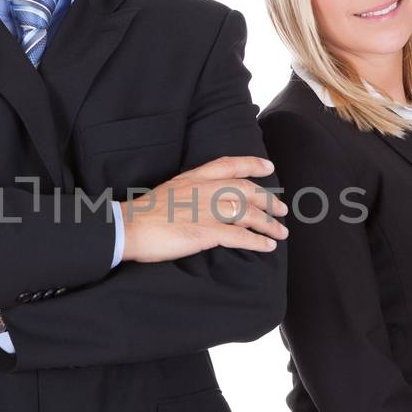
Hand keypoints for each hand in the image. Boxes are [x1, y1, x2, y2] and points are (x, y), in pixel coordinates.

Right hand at [121, 156, 287, 262]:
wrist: (128, 227)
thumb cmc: (144, 213)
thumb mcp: (171, 191)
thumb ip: (191, 192)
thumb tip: (207, 202)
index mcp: (194, 178)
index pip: (229, 165)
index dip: (252, 165)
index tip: (269, 168)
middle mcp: (204, 190)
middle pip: (246, 190)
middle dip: (269, 200)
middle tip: (282, 209)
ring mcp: (206, 210)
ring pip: (248, 213)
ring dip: (269, 224)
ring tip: (281, 233)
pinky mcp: (205, 232)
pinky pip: (240, 236)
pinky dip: (257, 242)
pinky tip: (267, 247)